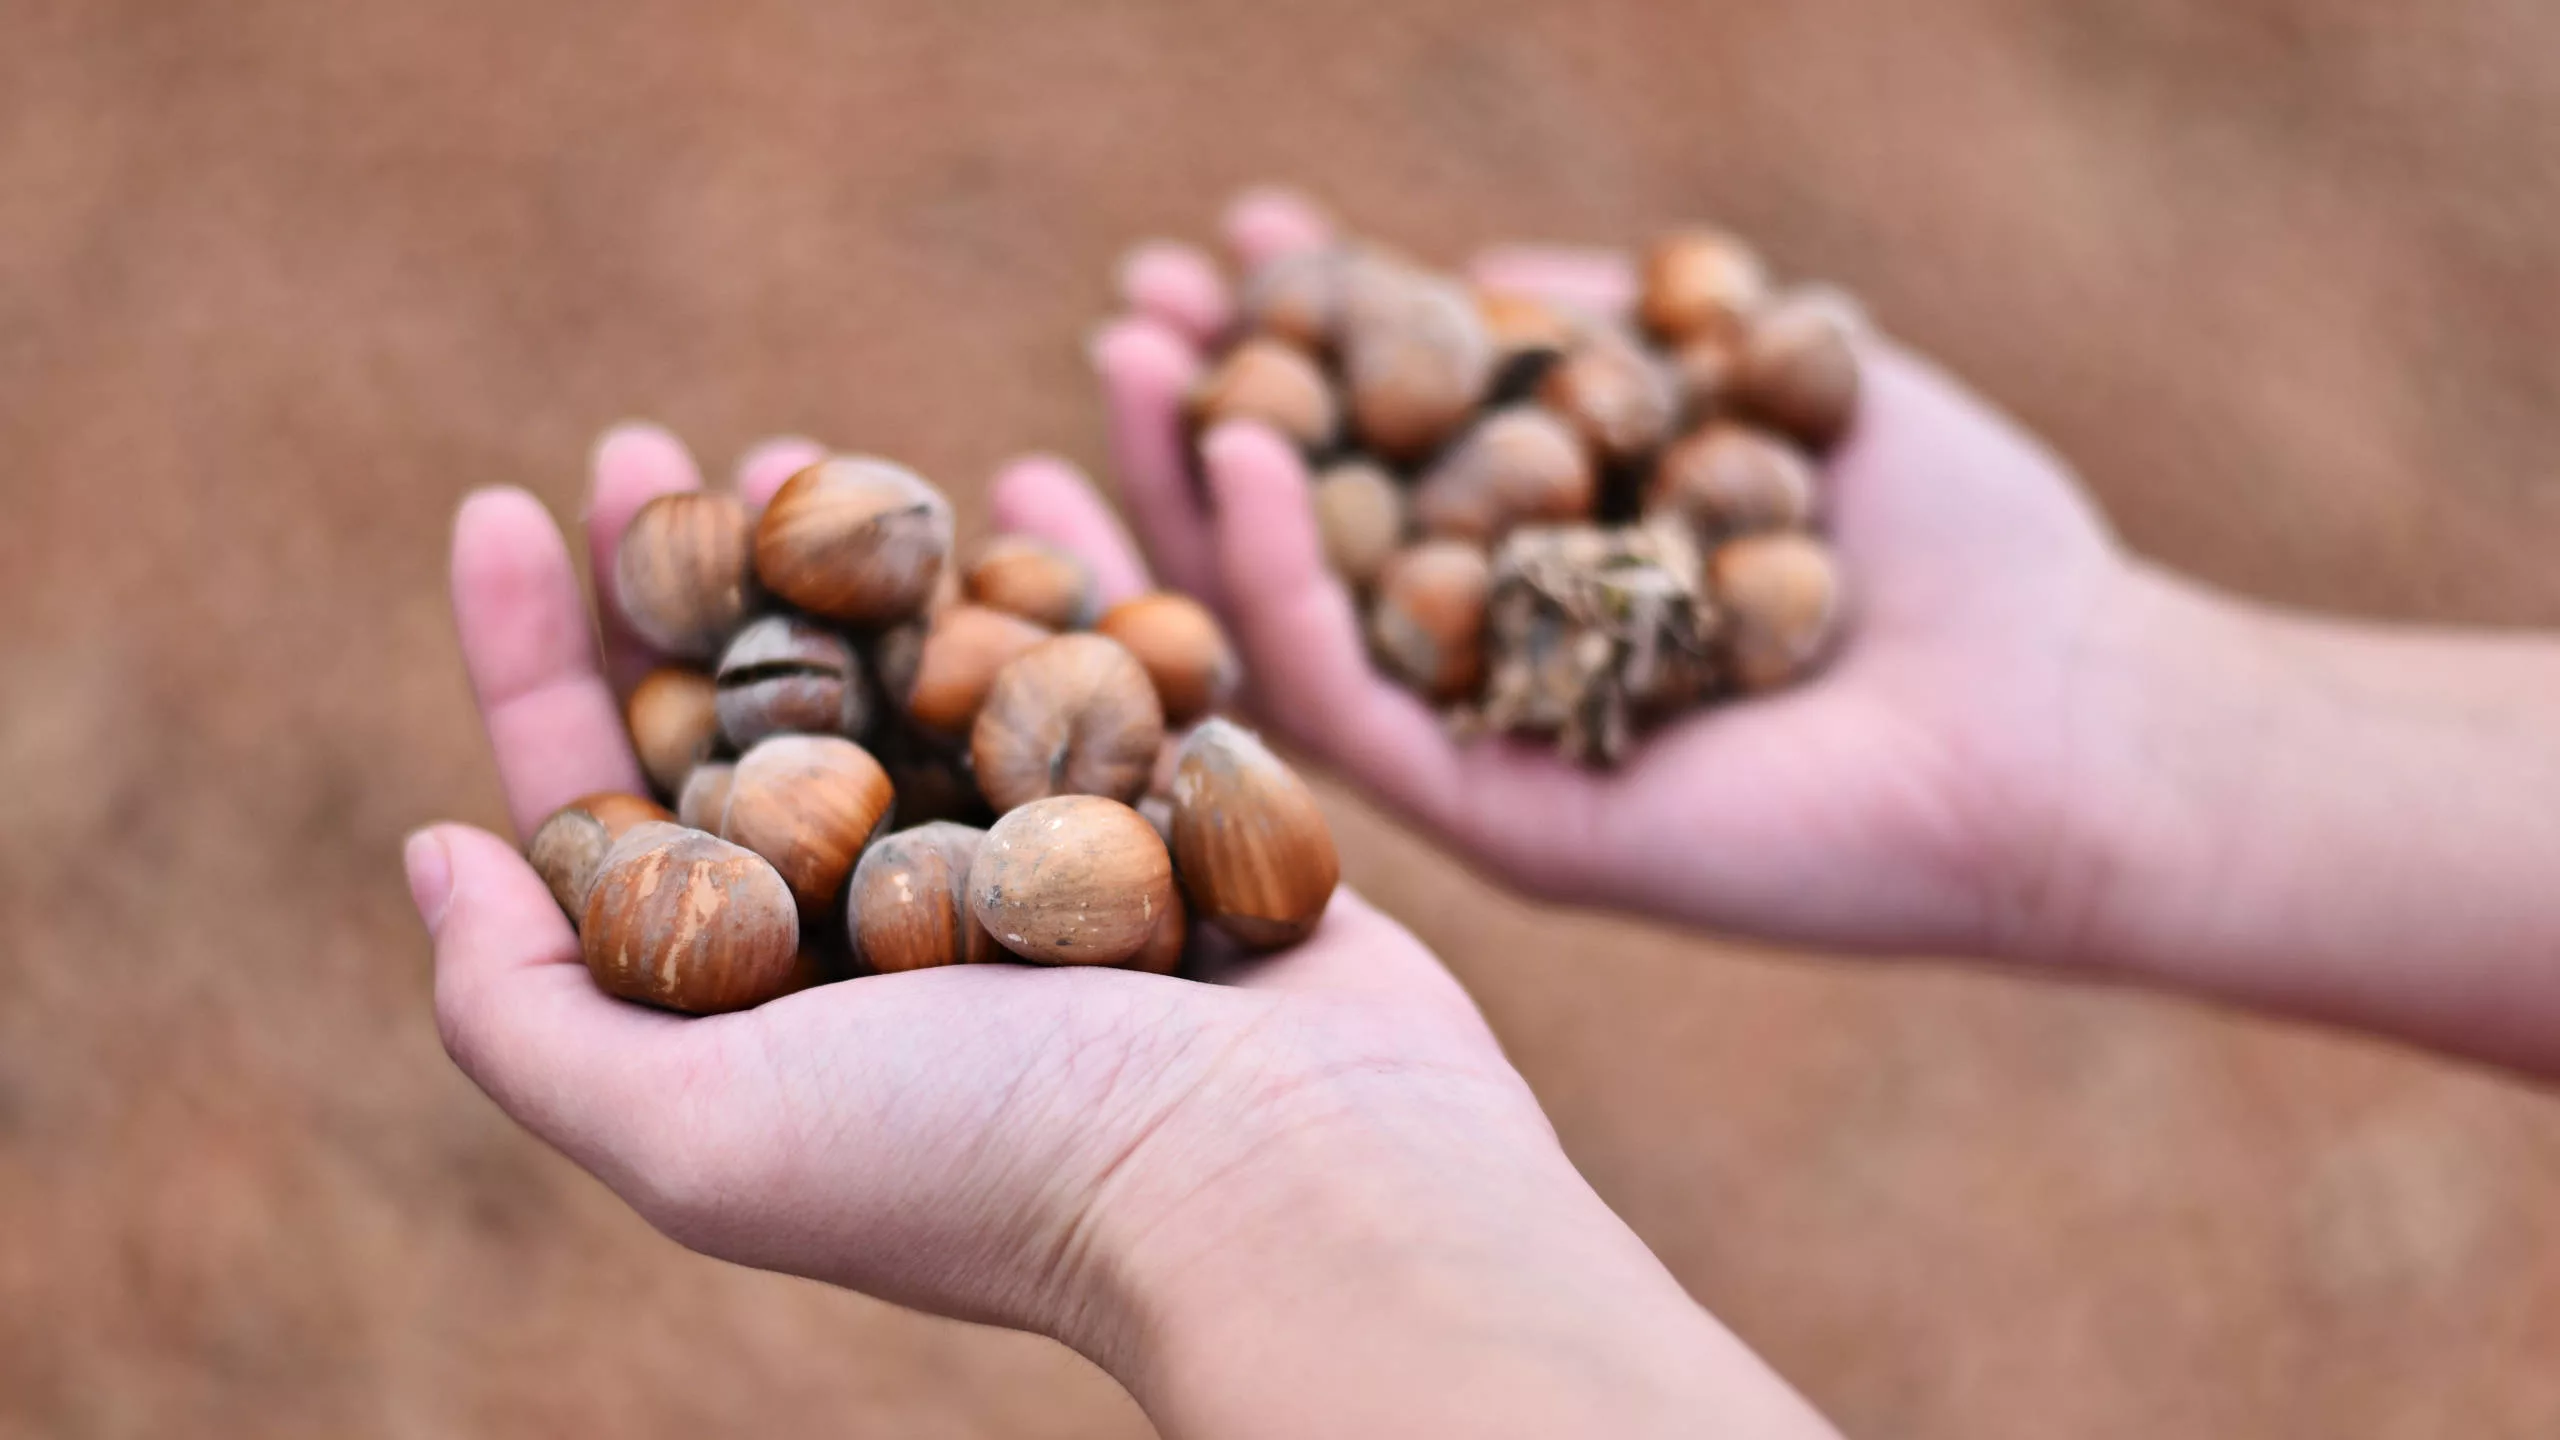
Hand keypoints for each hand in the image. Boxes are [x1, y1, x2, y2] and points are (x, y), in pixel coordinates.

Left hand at [412, 426, 1836, 1435]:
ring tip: (811, 447)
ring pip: (922, 678)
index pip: (615, 808)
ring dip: (851, 556)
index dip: (541, 658)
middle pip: (758, 718)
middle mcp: (893, 933)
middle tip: (656, 447)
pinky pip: (1105, 665)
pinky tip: (1012, 482)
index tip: (504, 503)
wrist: (1291, 1179)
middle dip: (691, 578)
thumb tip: (438, 844)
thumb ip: (525, 1015)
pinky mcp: (1179, 819)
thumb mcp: (695, 1133)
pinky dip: (1059, 574)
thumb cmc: (991, 1163)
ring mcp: (1041, 869)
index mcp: (769, 1006)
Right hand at [1054, 188, 2148, 960]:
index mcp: (1558, 564)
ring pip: (1287, 629)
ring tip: (1129, 354)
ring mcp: (1495, 745)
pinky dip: (1280, 581)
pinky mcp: (1504, 825)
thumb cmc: (1966, 551)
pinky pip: (1350, 708)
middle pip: (1306, 541)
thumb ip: (1627, 328)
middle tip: (1132, 299)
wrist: (2072, 718)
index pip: (1392, 448)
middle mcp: (1505, 658)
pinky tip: (1245, 456)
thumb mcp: (1784, 372)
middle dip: (1202, 416)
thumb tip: (1474, 268)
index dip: (1310, 340)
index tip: (1244, 235)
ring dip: (1189, 493)